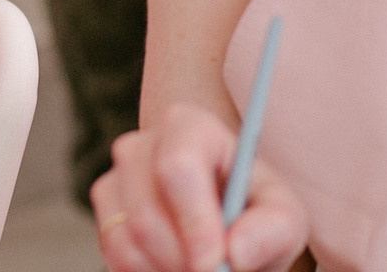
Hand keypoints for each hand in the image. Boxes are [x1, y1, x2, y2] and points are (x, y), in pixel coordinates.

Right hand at [91, 104, 307, 271]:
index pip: (177, 167)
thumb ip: (273, 229)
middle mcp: (140, 146)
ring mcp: (114, 179)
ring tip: (199, 269)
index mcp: (188, 128)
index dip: (193, 220)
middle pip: (147, 215)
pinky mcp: (103, 216)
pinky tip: (173, 268)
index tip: (213, 262)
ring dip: (167, 271)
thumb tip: (234, 251)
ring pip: (126, 240)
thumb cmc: (255, 213)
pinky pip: (114, 257)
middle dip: (184, 261)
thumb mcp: (283, 218)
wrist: (226, 224)